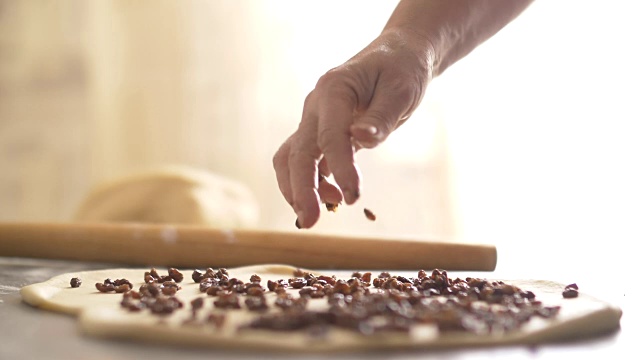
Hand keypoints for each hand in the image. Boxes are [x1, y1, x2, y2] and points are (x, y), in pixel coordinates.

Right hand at [273, 28, 434, 228]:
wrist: (397, 56)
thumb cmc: (401, 70)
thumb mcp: (401, 90)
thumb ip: (380, 118)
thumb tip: (361, 139)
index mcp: (334, 89)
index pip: (329, 136)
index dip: (339, 169)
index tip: (354, 197)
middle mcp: (316, 106)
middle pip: (297, 152)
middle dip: (300, 189)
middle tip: (311, 222)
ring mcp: (315, 120)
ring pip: (291, 158)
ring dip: (299, 189)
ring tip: (322, 215)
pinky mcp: (321, 133)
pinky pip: (306, 161)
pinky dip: (313, 183)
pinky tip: (335, 199)